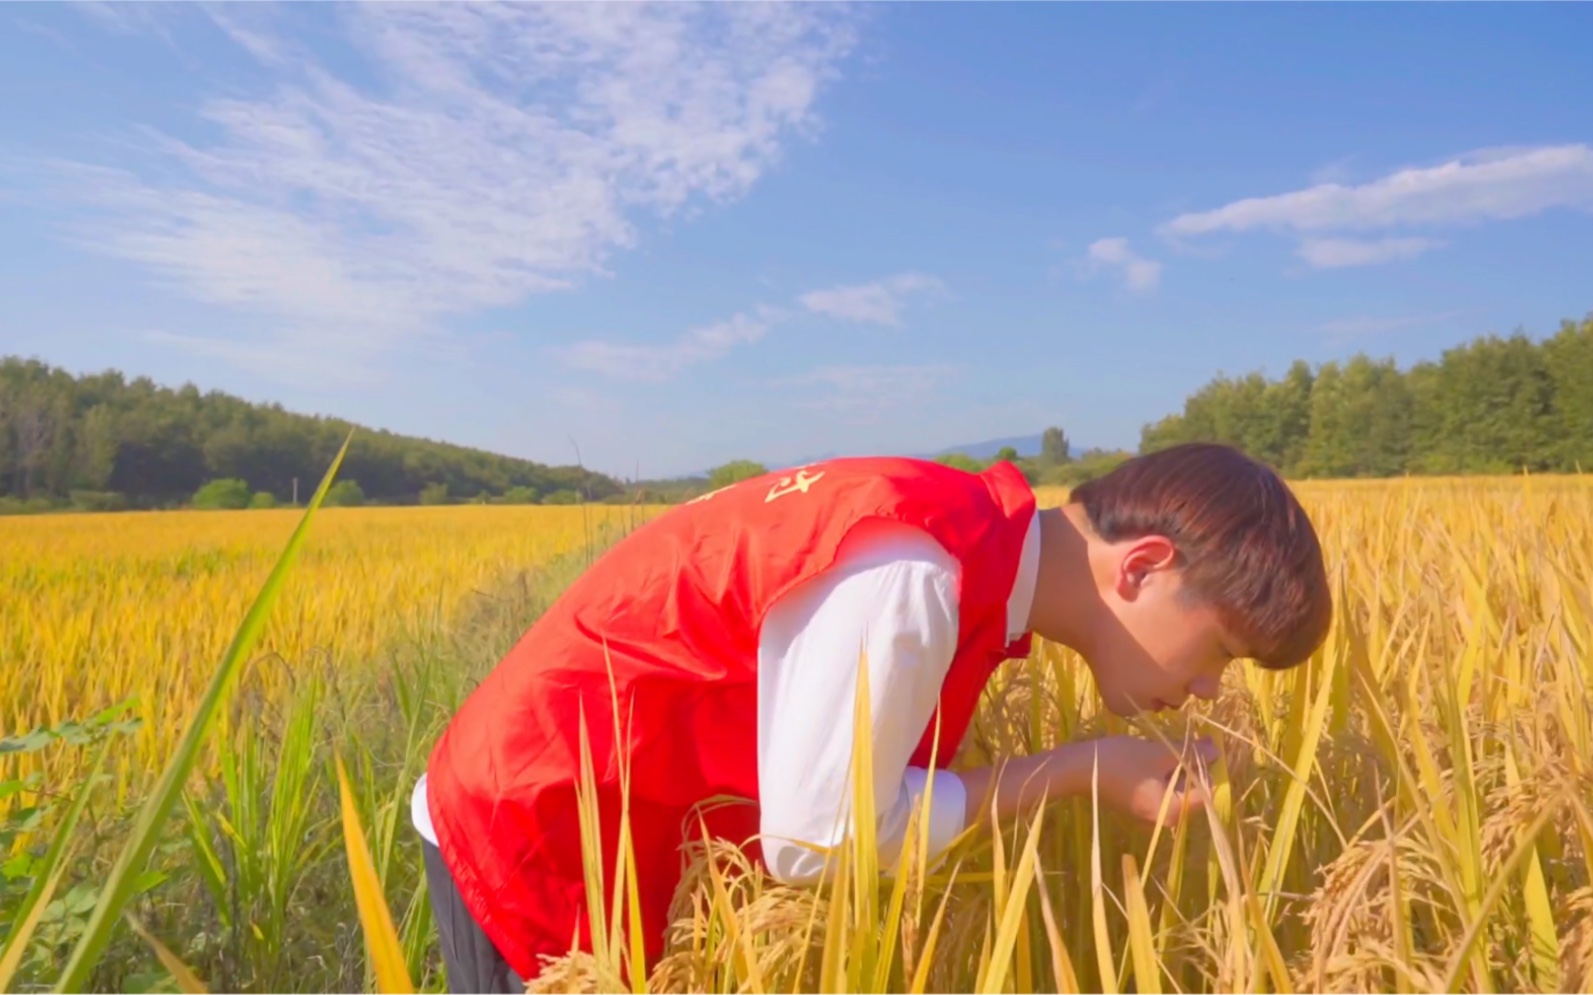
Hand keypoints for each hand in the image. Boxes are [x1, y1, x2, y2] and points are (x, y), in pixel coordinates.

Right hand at [1082, 734, 1218, 824]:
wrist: (1078, 768)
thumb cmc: (1121, 762)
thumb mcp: (1158, 753)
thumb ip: (1190, 753)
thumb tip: (1217, 750)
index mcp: (1173, 813)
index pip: (1206, 793)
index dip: (1208, 768)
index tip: (1202, 745)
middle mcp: (1163, 820)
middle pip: (1191, 791)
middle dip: (1191, 765)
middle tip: (1186, 740)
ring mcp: (1149, 814)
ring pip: (1175, 788)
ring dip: (1176, 766)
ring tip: (1167, 745)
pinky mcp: (1138, 805)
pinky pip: (1160, 788)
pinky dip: (1161, 772)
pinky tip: (1153, 755)